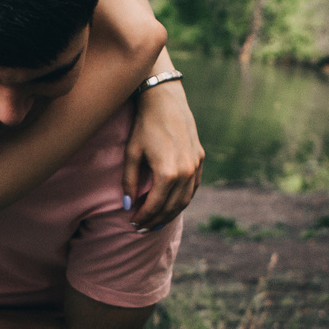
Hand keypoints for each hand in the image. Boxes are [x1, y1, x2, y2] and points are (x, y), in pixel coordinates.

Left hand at [122, 80, 202, 229]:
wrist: (165, 100)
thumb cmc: (145, 125)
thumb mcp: (132, 153)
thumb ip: (129, 182)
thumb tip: (128, 205)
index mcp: (168, 173)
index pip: (155, 206)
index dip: (143, 218)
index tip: (132, 224)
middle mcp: (186, 172)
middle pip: (171, 207)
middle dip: (156, 220)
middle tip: (142, 228)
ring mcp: (196, 166)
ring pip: (185, 200)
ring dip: (171, 213)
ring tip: (156, 221)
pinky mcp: (200, 159)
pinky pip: (193, 187)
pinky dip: (183, 199)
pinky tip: (172, 204)